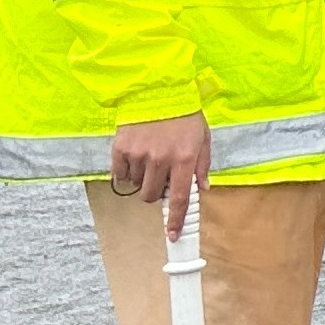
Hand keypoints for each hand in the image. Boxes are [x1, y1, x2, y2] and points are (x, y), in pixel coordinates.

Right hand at [107, 113, 212, 239]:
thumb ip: (202, 165)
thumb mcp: (203, 138)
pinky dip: (127, 172)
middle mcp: (160, 160)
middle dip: (157, 193)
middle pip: (152, 196)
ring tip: (150, 160)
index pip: (180, 198)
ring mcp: (139, 155)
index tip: (173, 234)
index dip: (176, 220)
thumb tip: (203, 189)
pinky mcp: (121, 148)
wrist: (156, 89)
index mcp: (184, 159)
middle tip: (161, 177)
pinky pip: (120, 174)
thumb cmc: (183, 114)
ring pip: (136, 186)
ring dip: (143, 180)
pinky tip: (135, 158)